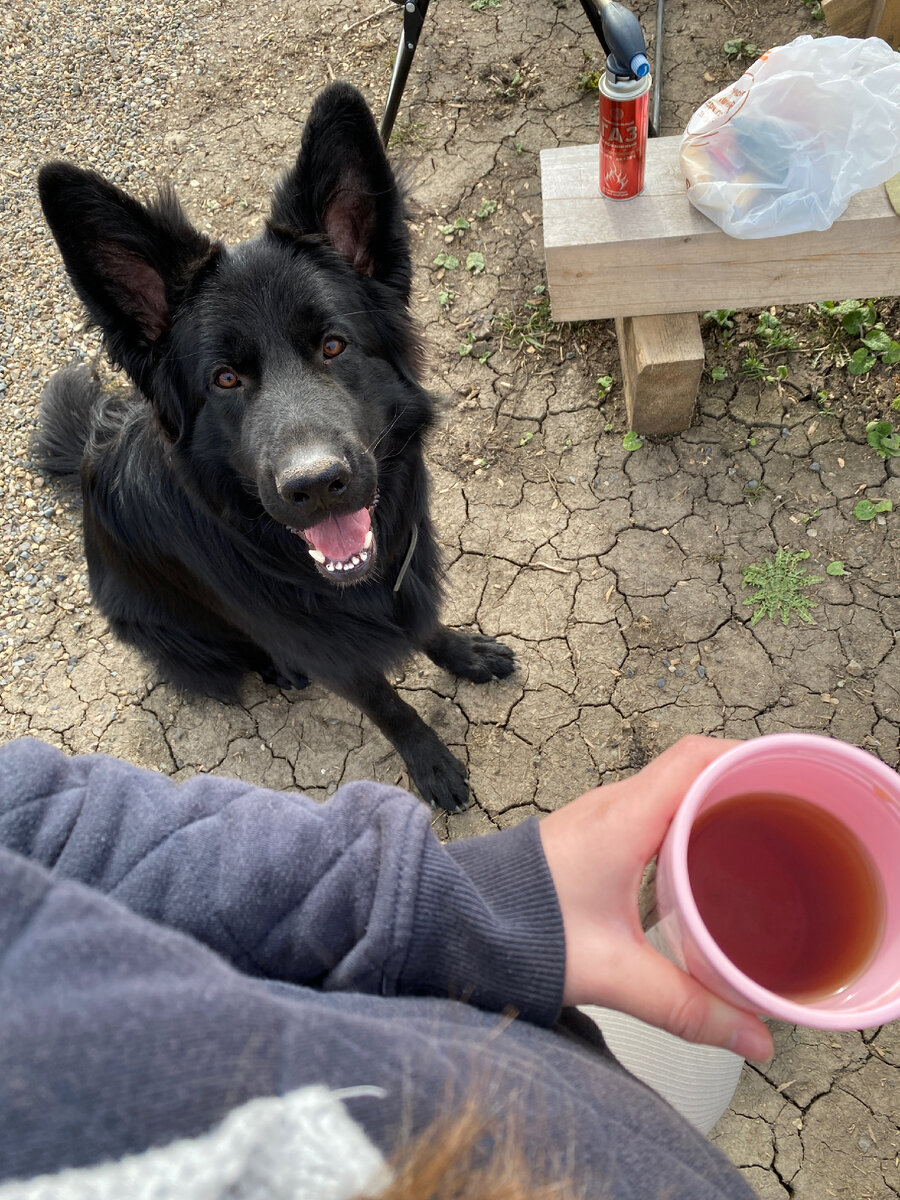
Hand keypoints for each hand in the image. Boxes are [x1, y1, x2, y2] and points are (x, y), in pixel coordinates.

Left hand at [539, 735, 773, 1062]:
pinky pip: (656, 807)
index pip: (696, 758)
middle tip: (790, 814)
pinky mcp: (595, 833)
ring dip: (716, 800)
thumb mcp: (612, 972)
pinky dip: (690, 819)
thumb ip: (685, 1006)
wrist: (455, 919)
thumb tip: (751, 1036)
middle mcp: (614, 804)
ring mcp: (602, 815)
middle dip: (744, 782)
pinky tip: (707, 857)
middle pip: (693, 766)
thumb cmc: (519, 930)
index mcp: (624, 818)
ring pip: (673, 786)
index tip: (790, 777)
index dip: (748, 757)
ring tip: (761, 833)